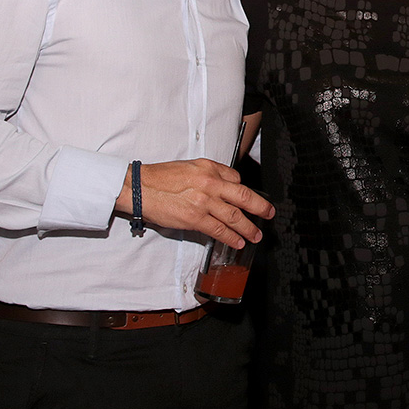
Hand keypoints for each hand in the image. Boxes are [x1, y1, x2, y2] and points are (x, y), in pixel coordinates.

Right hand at [117, 158, 274, 246]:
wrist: (139, 187)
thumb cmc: (159, 178)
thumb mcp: (188, 166)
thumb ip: (208, 174)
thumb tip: (223, 185)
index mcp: (209, 168)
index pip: (236, 178)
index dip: (244, 191)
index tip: (250, 200)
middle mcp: (210, 183)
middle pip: (244, 196)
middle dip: (261, 208)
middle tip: (269, 214)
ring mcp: (204, 201)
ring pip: (234, 216)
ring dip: (248, 228)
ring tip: (255, 235)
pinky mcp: (195, 218)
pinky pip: (219, 229)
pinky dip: (231, 237)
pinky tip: (238, 242)